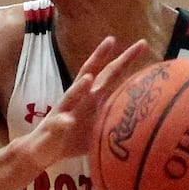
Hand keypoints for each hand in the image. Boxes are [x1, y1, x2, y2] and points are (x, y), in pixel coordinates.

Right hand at [22, 36, 150, 169]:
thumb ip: (116, 119)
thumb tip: (146, 122)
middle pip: (90, 73)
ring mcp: (63, 111)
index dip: (124, 59)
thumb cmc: (73, 138)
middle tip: (112, 39)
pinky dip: (63, 122)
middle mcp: (78, 99)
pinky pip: (58, 124)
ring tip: (89, 78)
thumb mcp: (98, 127)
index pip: (109, 74)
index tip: (142, 44)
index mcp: (91, 97)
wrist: (42, 150)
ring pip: (70, 96)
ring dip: (79, 87)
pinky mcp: (53, 127)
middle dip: (102, 57)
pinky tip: (68, 121)